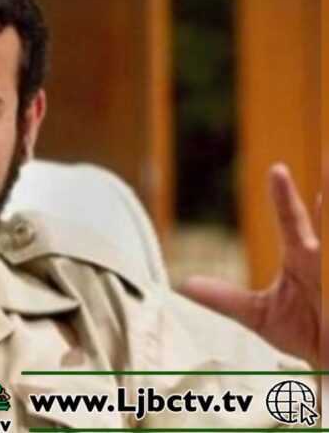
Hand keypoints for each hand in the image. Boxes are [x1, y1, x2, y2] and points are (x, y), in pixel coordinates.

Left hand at [180, 164, 321, 366]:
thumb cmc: (305, 332)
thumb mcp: (259, 315)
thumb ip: (225, 299)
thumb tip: (185, 284)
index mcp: (303, 259)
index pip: (293, 223)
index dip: (284, 198)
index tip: (276, 170)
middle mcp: (325, 260)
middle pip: (328, 221)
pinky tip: (325, 249)